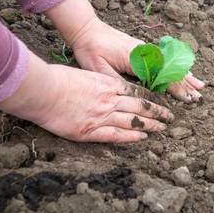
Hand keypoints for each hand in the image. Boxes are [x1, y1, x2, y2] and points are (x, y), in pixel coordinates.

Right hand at [0, 52, 172, 142]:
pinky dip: (131, 137)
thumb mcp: (84, 74)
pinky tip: (142, 138)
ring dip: (149, 125)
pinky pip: (116, 135)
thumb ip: (99, 82)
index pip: (136, 91)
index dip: (151, 97)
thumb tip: (108, 86)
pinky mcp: (90, 131)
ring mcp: (101, 116)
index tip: (161, 101)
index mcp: (107, 84)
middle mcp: (109, 100)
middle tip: (170, 117)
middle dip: (157, 112)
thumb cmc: (58, 78)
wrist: (42, 90)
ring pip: (132, 121)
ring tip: (162, 129)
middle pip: (140, 106)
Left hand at [72, 17, 204, 102]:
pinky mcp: (145, 49)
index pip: (163, 75)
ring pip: (172, 64)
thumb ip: (118, 83)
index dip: (176, 89)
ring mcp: (147, 49)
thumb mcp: (99, 70)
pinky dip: (178, 68)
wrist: (86, 28)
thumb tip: (136, 96)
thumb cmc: (91, 49)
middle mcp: (147, 52)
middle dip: (186, 85)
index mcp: (138, 57)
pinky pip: (166, 60)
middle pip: (172, 70)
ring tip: (200, 86)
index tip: (188, 100)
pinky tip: (185, 72)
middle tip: (199, 98)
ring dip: (186, 76)